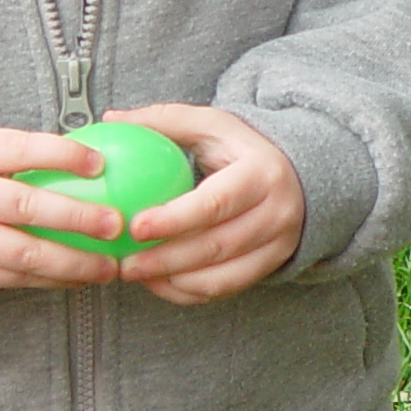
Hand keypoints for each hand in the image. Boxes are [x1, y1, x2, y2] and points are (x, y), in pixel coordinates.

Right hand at [0, 129, 127, 292]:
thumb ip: (23, 155)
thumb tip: (94, 156)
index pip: (18, 149)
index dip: (60, 155)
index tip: (100, 164)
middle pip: (23, 207)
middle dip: (76, 217)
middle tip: (116, 223)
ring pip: (22, 254)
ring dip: (72, 263)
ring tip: (109, 266)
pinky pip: (12, 279)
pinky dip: (50, 281)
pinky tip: (80, 278)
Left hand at [102, 104, 304, 304]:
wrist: (297, 176)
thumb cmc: (242, 150)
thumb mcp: (212, 125)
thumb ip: (165, 121)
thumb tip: (114, 118)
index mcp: (262, 174)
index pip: (217, 202)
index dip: (175, 219)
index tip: (136, 227)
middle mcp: (277, 213)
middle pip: (218, 245)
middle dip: (166, 259)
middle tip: (126, 263)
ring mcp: (278, 245)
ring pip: (222, 276)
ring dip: (173, 280)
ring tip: (136, 274)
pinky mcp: (270, 266)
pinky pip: (225, 289)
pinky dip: (188, 292)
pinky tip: (158, 282)